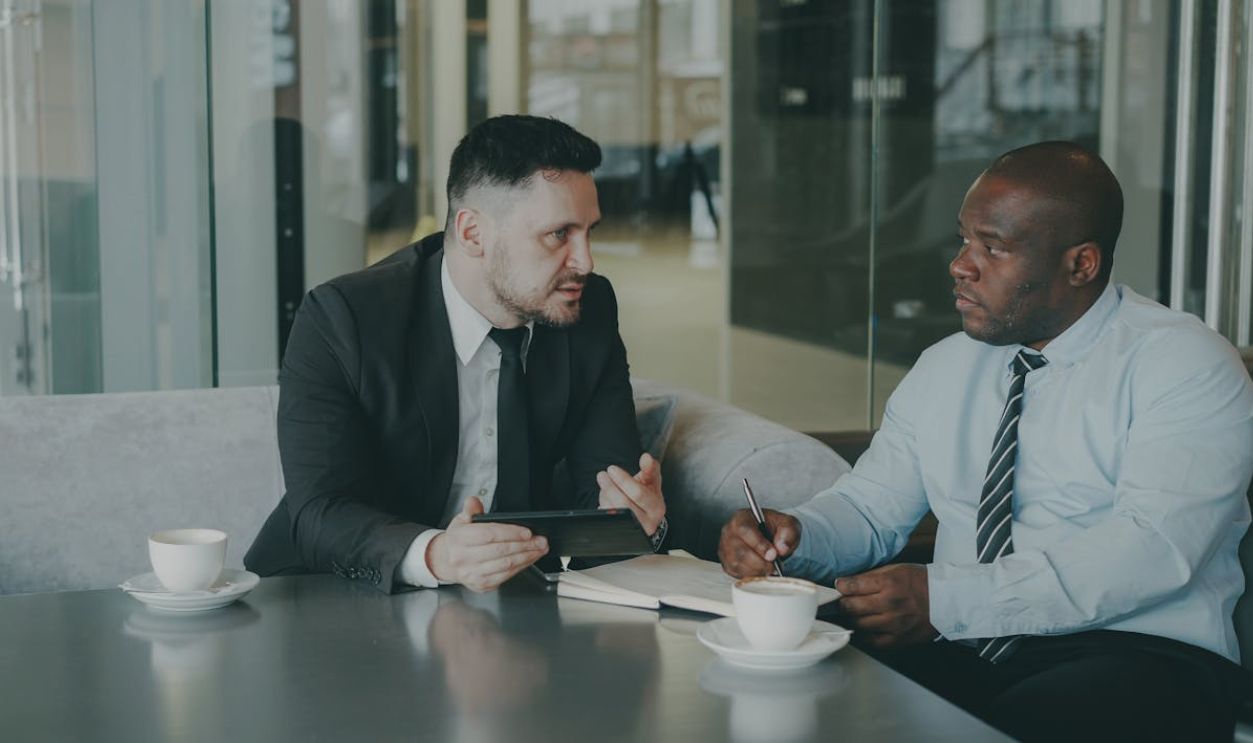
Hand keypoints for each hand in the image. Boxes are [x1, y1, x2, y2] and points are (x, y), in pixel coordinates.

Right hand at [427, 497, 548, 591]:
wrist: (446, 562)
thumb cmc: (458, 540)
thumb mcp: (461, 520)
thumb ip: (471, 509)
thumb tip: (474, 501)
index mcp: (459, 539)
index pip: (489, 535)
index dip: (510, 533)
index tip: (527, 532)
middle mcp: (464, 558)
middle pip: (500, 551)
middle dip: (525, 545)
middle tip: (540, 541)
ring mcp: (472, 574)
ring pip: (505, 565)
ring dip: (526, 557)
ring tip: (539, 549)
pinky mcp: (481, 584)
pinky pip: (505, 576)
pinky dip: (520, 567)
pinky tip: (529, 559)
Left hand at [596, 453, 665, 534]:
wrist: (645, 517)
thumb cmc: (647, 495)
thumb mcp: (652, 481)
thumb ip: (650, 467)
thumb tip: (646, 457)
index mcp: (657, 508)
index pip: (638, 493)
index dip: (623, 480)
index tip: (611, 469)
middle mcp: (648, 524)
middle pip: (624, 505)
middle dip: (610, 487)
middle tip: (602, 475)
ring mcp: (634, 533)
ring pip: (614, 514)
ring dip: (605, 497)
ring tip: (603, 485)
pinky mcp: (622, 536)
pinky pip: (608, 522)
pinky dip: (603, 508)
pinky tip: (604, 499)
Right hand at [718, 508, 800, 577]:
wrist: (770, 536)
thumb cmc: (775, 528)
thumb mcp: (788, 524)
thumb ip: (789, 532)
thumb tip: (781, 548)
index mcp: (741, 517)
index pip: (745, 530)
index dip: (759, 544)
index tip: (773, 554)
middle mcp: (729, 532)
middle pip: (740, 552)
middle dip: (761, 562)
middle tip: (775, 565)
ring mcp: (725, 549)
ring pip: (738, 565)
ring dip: (758, 570)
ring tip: (770, 567)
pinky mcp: (727, 564)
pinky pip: (737, 574)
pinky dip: (752, 575)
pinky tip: (761, 569)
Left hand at [835, 564, 937, 647]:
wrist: (948, 600)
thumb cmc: (922, 582)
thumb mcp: (897, 569)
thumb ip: (871, 576)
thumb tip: (848, 582)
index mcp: (888, 584)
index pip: (852, 586)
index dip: (842, 586)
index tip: (840, 586)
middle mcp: (889, 605)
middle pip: (851, 607)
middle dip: (843, 603)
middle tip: (844, 601)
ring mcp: (894, 624)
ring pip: (858, 625)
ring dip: (853, 618)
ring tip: (856, 613)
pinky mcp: (899, 640)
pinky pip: (872, 642)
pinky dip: (865, 635)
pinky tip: (866, 627)